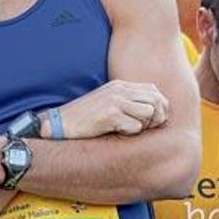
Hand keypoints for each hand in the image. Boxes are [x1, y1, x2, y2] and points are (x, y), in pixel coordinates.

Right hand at [41, 80, 168, 138]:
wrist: (59, 124)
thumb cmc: (85, 119)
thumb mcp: (108, 103)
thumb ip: (128, 102)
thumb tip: (155, 111)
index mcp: (120, 86)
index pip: (154, 91)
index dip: (159, 107)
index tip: (153, 120)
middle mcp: (120, 90)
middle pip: (156, 101)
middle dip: (157, 117)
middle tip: (146, 128)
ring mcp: (115, 101)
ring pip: (149, 113)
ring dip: (143, 125)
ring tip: (129, 129)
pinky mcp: (110, 115)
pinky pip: (135, 126)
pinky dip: (130, 133)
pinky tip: (117, 133)